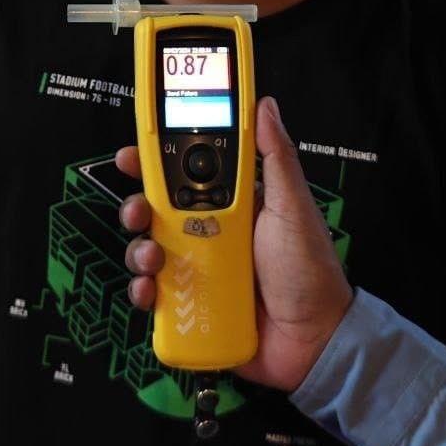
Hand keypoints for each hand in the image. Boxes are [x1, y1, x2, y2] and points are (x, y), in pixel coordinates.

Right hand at [118, 95, 353, 393]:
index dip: (154, 163)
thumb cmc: (307, 269)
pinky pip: (153, 294)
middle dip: (137, 207)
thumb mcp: (292, 207)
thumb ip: (276, 157)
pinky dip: (143, 291)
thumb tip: (265, 104)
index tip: (131, 155)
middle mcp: (208, 234)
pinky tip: (150, 291)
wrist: (314, 341)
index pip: (184, 175)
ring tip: (154, 258)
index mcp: (231, 205)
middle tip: (137, 211)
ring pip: (149, 250)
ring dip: (139, 250)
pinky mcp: (189, 307)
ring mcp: (196, 271)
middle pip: (156, 212)